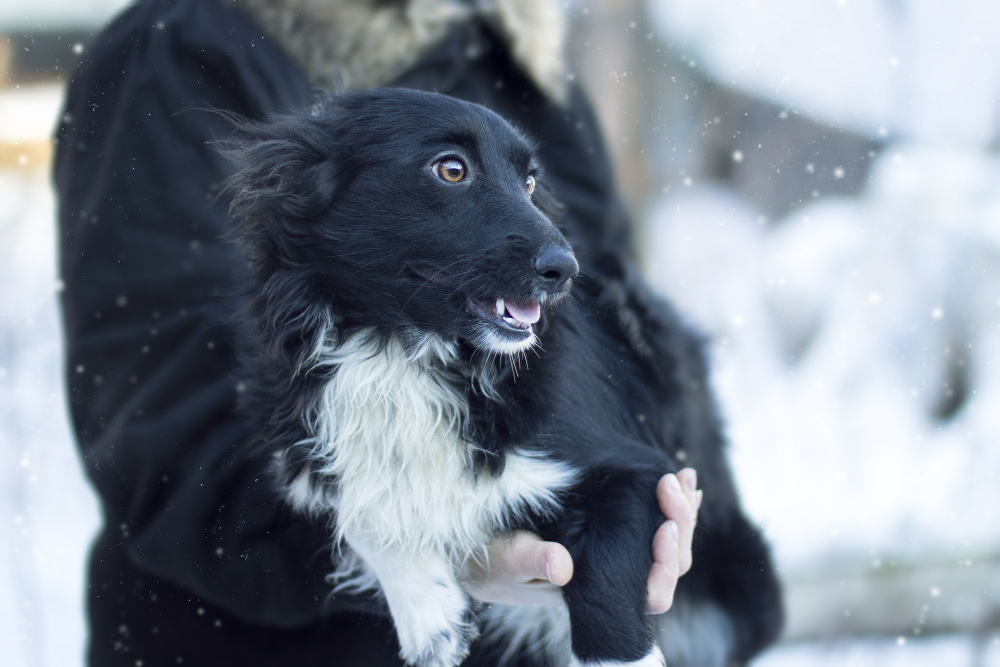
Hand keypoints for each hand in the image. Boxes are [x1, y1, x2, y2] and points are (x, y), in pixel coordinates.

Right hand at [461, 468, 701, 611]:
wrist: (480, 554)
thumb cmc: (491, 563)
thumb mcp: (506, 561)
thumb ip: (531, 562)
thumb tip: (561, 566)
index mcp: (596, 592)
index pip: (652, 592)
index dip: (667, 564)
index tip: (665, 526)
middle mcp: (614, 577)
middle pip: (669, 565)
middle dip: (680, 524)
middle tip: (672, 484)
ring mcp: (616, 555)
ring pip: (667, 545)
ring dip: (680, 510)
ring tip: (682, 477)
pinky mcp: (610, 533)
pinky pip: (652, 523)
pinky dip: (668, 502)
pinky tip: (679, 480)